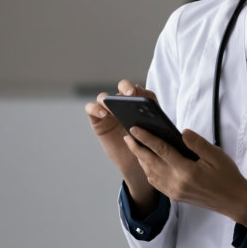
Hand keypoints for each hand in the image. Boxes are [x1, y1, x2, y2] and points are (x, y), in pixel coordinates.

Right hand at [85, 79, 158, 207]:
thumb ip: (153, 122)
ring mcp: (108, 109)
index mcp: (138, 102)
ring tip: (112, 107)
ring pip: (104, 97)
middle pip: (122, 86)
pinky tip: (103, 114)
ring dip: (108, 99)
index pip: (138, 89)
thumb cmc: (144, 145)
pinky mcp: (96, 117)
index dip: (139, 90)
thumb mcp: (152, 133)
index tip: (140, 95)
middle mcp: (123, 102)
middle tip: (130, 95)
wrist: (133, 160)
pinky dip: (95, 108)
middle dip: (126, 87)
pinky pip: (91, 108)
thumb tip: (156, 114)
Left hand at [125, 126, 246, 225]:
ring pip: (150, 174)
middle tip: (127, 136)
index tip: (135, 129)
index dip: (146, 138)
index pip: (161, 150)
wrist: (234, 201)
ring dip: (141, 160)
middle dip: (137, 148)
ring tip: (136, 147)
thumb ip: (197, 143)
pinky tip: (148, 163)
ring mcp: (174, 191)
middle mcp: (177, 182)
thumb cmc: (227, 177)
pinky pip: (156, 183)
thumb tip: (182, 132)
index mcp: (187, 171)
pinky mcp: (175, 196)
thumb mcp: (216, 155)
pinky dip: (148, 171)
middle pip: (150, 162)